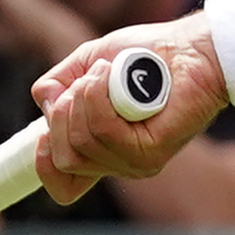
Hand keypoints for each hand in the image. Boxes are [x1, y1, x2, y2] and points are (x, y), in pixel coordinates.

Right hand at [30, 19, 226, 200]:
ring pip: (81, 142)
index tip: (42, 134)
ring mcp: (136, 161)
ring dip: (83, 97)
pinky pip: (104, 130)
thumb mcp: (88, 65)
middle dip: (62, 114)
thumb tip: (45, 102)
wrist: (192, 47)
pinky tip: (114, 77)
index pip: (65, 187)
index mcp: (102, 149)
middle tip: (85, 82)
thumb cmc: (147, 54)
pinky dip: (99, 97)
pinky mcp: (151, 151)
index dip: (43, 166)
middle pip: (64, 159)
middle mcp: (118, 162)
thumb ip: (58, 85)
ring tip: (106, 72)